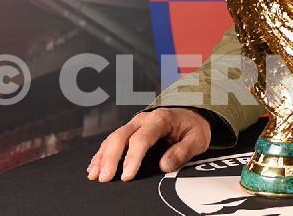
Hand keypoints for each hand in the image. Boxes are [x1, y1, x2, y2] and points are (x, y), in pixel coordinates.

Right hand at [87, 107, 210, 181]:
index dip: (133, 158)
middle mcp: (144, 119)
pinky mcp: (129, 130)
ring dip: (102, 157)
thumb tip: (164, 165)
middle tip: (105, 178)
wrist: (192, 114)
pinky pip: (111, 140)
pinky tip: (94, 167)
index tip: (127, 176)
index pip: (142, 139)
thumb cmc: (194, 127)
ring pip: (113, 138)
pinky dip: (101, 154)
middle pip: (121, 136)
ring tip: (94, 175)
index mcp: (161, 119)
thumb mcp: (197, 139)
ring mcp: (134, 124)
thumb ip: (183, 151)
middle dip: (110, 158)